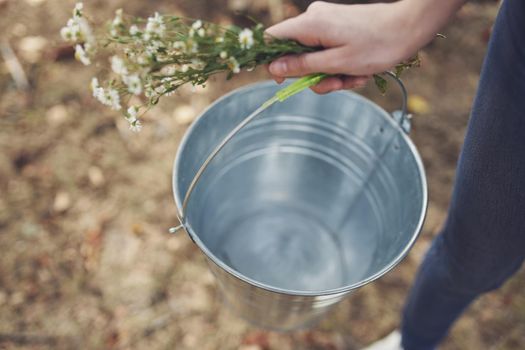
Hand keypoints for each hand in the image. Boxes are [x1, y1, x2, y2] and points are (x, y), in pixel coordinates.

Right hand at [266, 0, 463, 93]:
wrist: (409, 28)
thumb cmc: (376, 46)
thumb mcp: (336, 63)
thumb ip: (302, 66)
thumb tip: (273, 69)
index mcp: (309, 24)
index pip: (272, 39)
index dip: (272, 62)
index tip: (285, 81)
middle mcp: (314, 19)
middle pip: (295, 53)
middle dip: (313, 75)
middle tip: (336, 83)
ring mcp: (326, 22)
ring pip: (314, 57)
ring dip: (331, 74)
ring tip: (353, 77)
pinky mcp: (338, 27)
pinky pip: (328, 52)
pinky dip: (340, 66)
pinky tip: (358, 72)